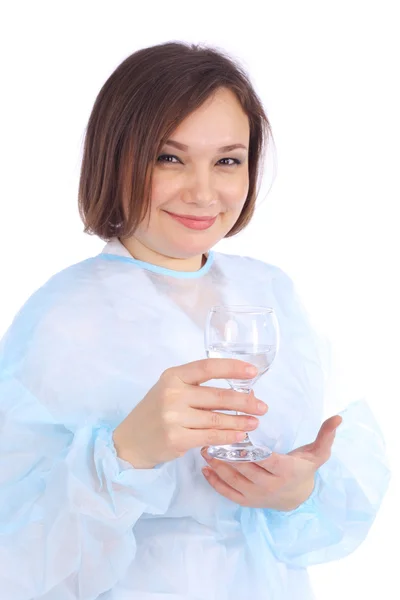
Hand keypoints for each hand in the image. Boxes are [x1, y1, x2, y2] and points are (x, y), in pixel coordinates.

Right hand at [112, 359, 268, 468]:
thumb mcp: (169, 390)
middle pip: (217, 396)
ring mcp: (174, 417)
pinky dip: (228, 436)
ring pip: (217, 419)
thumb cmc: (155, 412)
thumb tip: (238, 390)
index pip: (207, 367)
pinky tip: (240, 435)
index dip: (232, 368)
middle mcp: (173, 394)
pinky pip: (210, 436)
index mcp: (173, 376)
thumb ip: (196, 387)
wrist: (130, 441)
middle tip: (263, 406)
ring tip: (255, 422)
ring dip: (240, 421)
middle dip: (245, 401)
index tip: (253, 372)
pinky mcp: (176, 439)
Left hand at [201, 415, 342, 510]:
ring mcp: (256, 495)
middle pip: (245, 469)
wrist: (296, 497)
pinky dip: (215, 482)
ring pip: (233, 480)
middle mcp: (269, 486)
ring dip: (217, 465)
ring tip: (205, 449)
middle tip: (212, 437)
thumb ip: (326, 435)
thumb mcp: (317, 453)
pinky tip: (205, 468)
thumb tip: (339, 417)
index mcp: (285, 471)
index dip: (252, 448)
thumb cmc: (304, 468)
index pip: (266, 459)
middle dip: (228, 454)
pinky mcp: (246, 501)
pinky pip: (227, 493)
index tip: (238, 434)